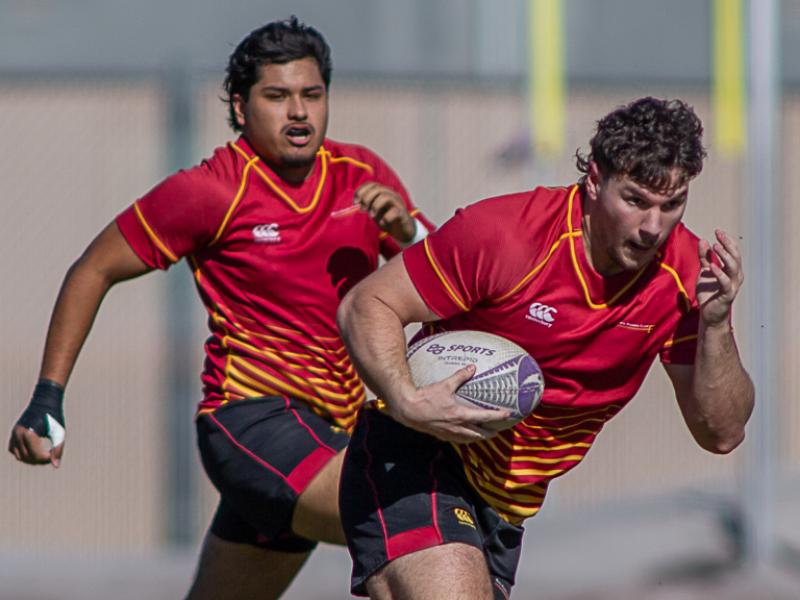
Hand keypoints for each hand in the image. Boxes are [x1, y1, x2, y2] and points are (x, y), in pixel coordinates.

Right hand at [8, 379, 65, 467]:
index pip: (36, 455)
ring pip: (18, 455)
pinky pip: (13, 449)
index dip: (47, 459)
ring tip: (43, 455)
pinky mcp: (14, 432)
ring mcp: (14, 433)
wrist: (45, 400)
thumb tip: (55, 466)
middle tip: (50, 456)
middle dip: (39, 460)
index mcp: (30, 433)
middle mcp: (19, 434)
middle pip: (27, 457)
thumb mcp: (59, 432)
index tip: (54, 455)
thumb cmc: (54, 416)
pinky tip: (34, 451)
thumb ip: (58, 449)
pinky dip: (22, 453)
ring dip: (30, 459)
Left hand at [354, 182, 415, 242]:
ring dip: (375, 206)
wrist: (402, 230)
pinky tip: (383, 223)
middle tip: (362, 210)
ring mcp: (398, 203)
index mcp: (383, 192)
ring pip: (386, 197)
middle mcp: (391, 194)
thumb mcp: (374, 211)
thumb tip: (355, 204)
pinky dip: (386, 218)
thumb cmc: (387, 218)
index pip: (371, 184)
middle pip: (377, 188)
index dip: (361, 191)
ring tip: (371, 216)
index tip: (355, 202)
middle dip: (366, 198)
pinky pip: (394, 212)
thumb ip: (366, 206)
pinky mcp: (403, 213)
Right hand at [388, 365, 510, 443]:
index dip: (497, 416)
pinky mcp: (441, 435)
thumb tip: (472, 367)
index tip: (508, 414)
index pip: (484, 417)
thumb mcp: (445, 385)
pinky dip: (465, 438)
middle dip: (490, 433)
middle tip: (498, 430)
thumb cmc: (426, 397)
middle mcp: (457, 427)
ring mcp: (449, 433)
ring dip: (478, 437)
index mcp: (460, 415)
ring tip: (483, 435)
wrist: (409, 410)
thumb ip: (460, 376)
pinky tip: (464, 435)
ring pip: (469, 439)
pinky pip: (457, 439)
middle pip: (479, 434)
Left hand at [696, 229, 743, 326]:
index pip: (732, 252)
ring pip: (733, 267)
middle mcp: (735, 276)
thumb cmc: (709, 293)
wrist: (709, 314)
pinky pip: (725, 283)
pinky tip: (712, 266)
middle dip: (727, 244)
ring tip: (715, 246)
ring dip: (724, 256)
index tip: (717, 231)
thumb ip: (704, 257)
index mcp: (731, 270)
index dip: (726, 241)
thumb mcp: (704, 272)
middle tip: (718, 235)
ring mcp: (732, 285)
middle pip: (735, 256)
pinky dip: (720, 274)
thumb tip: (703, 240)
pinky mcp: (727, 295)